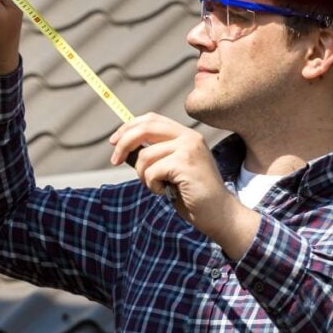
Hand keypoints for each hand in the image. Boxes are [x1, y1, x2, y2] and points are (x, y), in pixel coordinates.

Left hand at [109, 114, 260, 257]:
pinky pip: (152, 171)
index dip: (129, 127)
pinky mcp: (185, 163)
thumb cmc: (193, 195)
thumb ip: (156, 155)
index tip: (114, 141)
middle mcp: (189, 137)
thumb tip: (124, 148)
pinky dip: (152, 185)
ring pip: (145, 155)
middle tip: (113, 160)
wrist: (219, 214)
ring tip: (157, 187)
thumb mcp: (172, 169)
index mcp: (186, 135)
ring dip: (143, 175)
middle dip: (124, 143)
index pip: (152, 119)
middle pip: (145, 128)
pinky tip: (165, 192)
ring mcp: (188, 148)